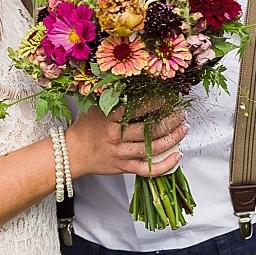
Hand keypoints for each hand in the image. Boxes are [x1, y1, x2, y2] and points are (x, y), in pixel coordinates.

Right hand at [66, 107, 186, 178]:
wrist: (73, 153)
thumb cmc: (85, 129)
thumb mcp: (96, 108)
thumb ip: (113, 98)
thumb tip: (134, 85)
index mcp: (109, 120)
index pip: (136, 109)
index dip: (154, 103)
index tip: (166, 98)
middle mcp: (117, 137)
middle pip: (150, 130)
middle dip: (170, 121)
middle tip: (180, 114)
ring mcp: (122, 154)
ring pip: (154, 148)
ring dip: (173, 138)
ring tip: (182, 129)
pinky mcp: (125, 168)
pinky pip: (149, 169)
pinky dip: (166, 164)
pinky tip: (177, 156)